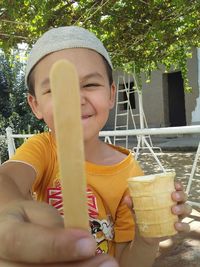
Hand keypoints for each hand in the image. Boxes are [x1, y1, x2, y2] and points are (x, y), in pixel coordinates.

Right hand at [0, 200, 117, 266]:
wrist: (7, 233)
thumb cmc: (27, 221)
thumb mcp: (37, 213)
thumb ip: (53, 227)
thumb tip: (82, 243)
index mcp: (1, 234)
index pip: (21, 243)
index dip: (56, 245)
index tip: (89, 242)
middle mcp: (0, 264)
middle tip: (108, 263)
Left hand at [124, 180, 191, 245]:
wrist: (144, 234)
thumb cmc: (143, 215)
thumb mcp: (137, 209)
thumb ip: (132, 203)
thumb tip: (127, 197)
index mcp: (166, 196)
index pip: (175, 188)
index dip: (177, 185)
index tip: (175, 185)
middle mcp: (175, 204)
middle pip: (183, 197)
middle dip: (180, 194)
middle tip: (173, 196)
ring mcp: (177, 216)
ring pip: (187, 209)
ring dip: (182, 208)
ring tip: (173, 210)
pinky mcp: (177, 227)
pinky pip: (185, 226)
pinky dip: (183, 225)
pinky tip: (176, 225)